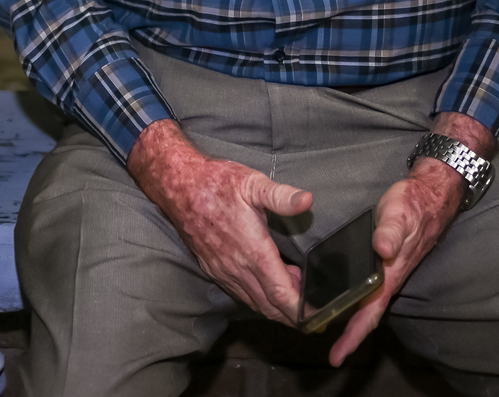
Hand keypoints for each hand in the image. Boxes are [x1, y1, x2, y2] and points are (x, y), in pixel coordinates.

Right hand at [127, 120, 313, 322]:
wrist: (178, 187)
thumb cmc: (217, 183)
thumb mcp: (251, 183)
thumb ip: (280, 196)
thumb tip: (307, 201)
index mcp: (253, 251)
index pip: (281, 293)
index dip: (302, 309)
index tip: (320, 315)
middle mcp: (238, 268)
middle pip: (270, 306)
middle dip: (293, 314)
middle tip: (315, 310)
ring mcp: (224, 271)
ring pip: (255, 302)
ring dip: (276, 306)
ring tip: (296, 295)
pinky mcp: (214, 270)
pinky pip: (240, 294)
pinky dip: (258, 298)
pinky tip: (267, 285)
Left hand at [326, 111, 492, 365]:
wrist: (431, 194)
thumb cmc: (413, 204)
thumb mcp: (400, 212)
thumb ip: (391, 230)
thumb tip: (382, 248)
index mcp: (389, 274)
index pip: (370, 313)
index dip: (353, 335)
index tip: (336, 357)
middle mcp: (388, 278)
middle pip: (367, 314)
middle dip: (349, 335)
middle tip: (330, 354)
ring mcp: (387, 271)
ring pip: (367, 302)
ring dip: (349, 317)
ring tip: (326, 327)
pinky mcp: (384, 261)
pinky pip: (366, 287)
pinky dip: (352, 297)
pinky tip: (339, 295)